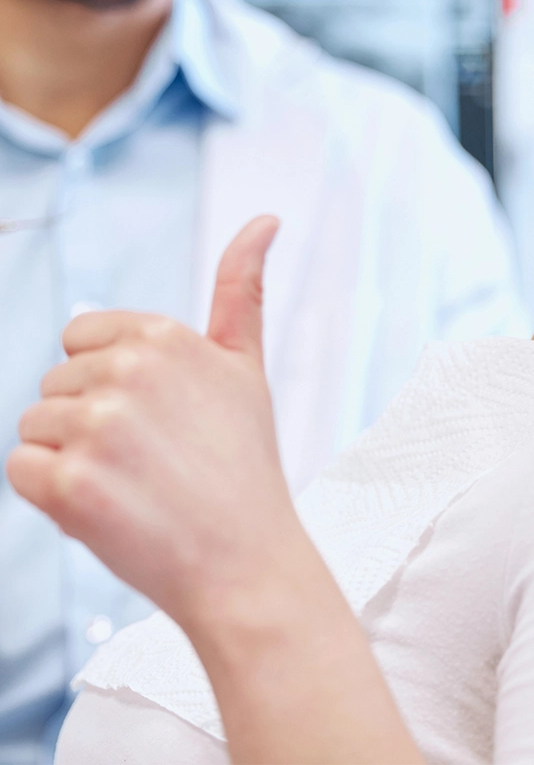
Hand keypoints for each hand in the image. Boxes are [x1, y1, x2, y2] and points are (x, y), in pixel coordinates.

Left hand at [6, 216, 303, 626]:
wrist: (247, 559)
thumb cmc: (244, 464)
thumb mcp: (248, 367)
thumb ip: (242, 288)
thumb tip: (265, 218)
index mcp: (166, 336)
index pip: (84, 339)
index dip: (113, 384)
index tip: (161, 419)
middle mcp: (129, 371)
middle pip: (56, 384)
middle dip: (91, 421)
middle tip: (153, 459)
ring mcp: (98, 426)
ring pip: (35, 426)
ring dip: (71, 459)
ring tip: (135, 485)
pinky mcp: (69, 484)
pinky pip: (21, 468)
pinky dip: (52, 494)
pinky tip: (108, 507)